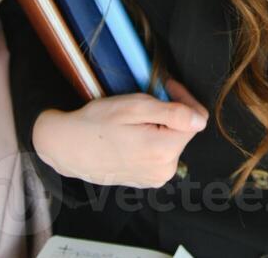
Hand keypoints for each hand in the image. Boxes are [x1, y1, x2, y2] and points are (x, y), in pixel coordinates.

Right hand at [32, 77, 209, 186]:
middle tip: (144, 103)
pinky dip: (152, 140)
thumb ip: (173, 113)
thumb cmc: (96, 123)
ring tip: (133, 121)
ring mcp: (155, 178)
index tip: (165, 87)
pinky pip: (160, 154)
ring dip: (160, 126)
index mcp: (164, 151)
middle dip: (170, 113)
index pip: (196, 119)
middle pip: (183, 131)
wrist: (67, 147)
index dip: (182, 98)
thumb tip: (200, 120)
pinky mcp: (147, 180)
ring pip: (172, 141)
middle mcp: (164, 171)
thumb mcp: (135, 107)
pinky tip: (131, 136)